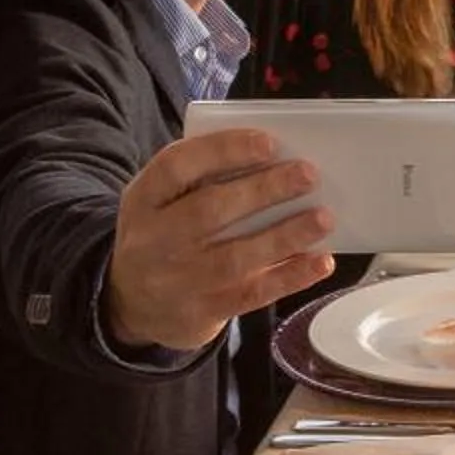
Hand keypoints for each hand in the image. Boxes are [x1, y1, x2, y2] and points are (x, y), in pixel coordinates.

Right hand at [103, 128, 338, 353]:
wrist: (131, 305)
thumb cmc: (164, 235)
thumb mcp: (161, 202)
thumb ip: (201, 180)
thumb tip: (277, 160)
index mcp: (143, 199)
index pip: (176, 167)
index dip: (222, 151)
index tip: (269, 142)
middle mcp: (155, 240)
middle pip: (209, 211)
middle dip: (263, 190)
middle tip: (309, 173)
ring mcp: (177, 280)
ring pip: (235, 257)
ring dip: (284, 236)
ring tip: (323, 217)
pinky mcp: (202, 312)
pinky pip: (252, 294)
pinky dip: (290, 276)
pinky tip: (321, 261)